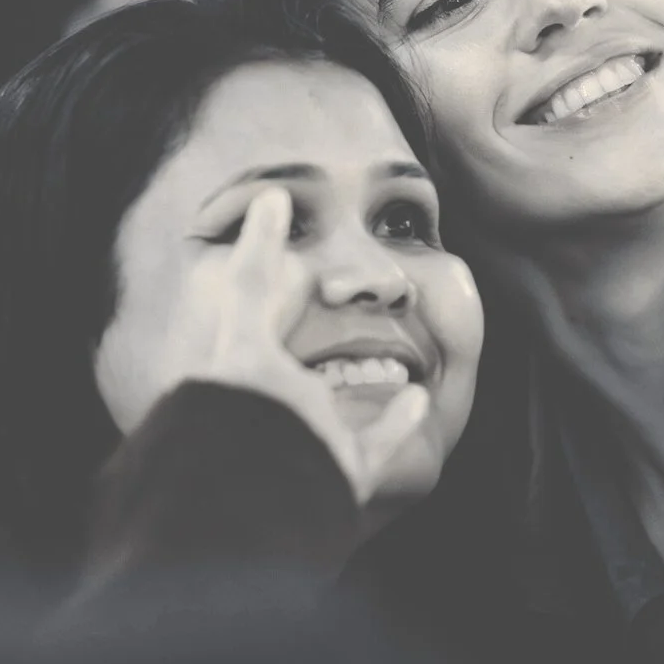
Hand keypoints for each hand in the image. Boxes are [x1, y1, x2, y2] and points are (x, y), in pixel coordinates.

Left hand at [176, 188, 430, 506]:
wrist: (260, 468)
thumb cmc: (246, 391)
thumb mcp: (247, 307)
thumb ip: (257, 255)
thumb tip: (270, 195)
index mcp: (252, 379)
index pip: (267, 347)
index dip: (284, 321)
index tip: (314, 293)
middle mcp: (281, 413)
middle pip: (304, 385)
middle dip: (327, 362)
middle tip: (355, 335)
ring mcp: (315, 442)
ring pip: (342, 418)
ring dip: (366, 393)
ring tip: (396, 370)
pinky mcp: (346, 468)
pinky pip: (375, 447)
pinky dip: (398, 423)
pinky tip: (417, 399)